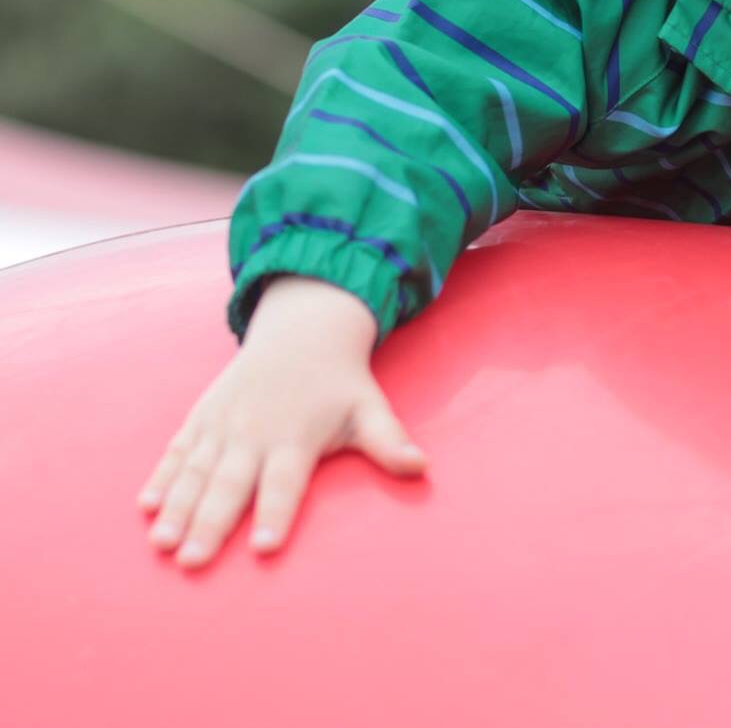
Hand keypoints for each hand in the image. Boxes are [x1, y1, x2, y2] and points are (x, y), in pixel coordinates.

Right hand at [138, 275, 427, 567]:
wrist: (301, 332)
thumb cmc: (339, 383)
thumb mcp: (369, 407)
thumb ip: (389, 441)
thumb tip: (421, 467)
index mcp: (296, 437)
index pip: (285, 484)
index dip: (276, 515)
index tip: (266, 548)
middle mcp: (255, 434)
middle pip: (231, 486)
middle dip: (211, 525)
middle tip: (194, 562)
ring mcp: (223, 426)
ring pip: (196, 473)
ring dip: (177, 509)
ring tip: (162, 544)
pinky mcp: (201, 419)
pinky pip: (177, 452)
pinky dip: (161, 477)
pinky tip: (147, 506)